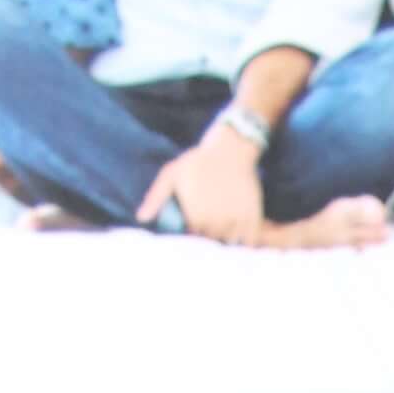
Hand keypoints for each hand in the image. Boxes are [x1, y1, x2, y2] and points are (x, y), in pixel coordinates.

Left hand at [135, 127, 268, 240]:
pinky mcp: (252, 221)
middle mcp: (215, 222)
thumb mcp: (172, 174)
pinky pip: (248, 243)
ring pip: (228, 243)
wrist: (230, 149)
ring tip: (224, 221)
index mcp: (195, 215)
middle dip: (209, 234)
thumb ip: (156, 198)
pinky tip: (240, 233)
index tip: (195, 220)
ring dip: (226, 238)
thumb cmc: (198, 161)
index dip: (193, 229)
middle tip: (211, 219)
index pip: (192, 236)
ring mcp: (235, 222)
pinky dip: (244, 242)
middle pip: (210, 241)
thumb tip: (141, 219)